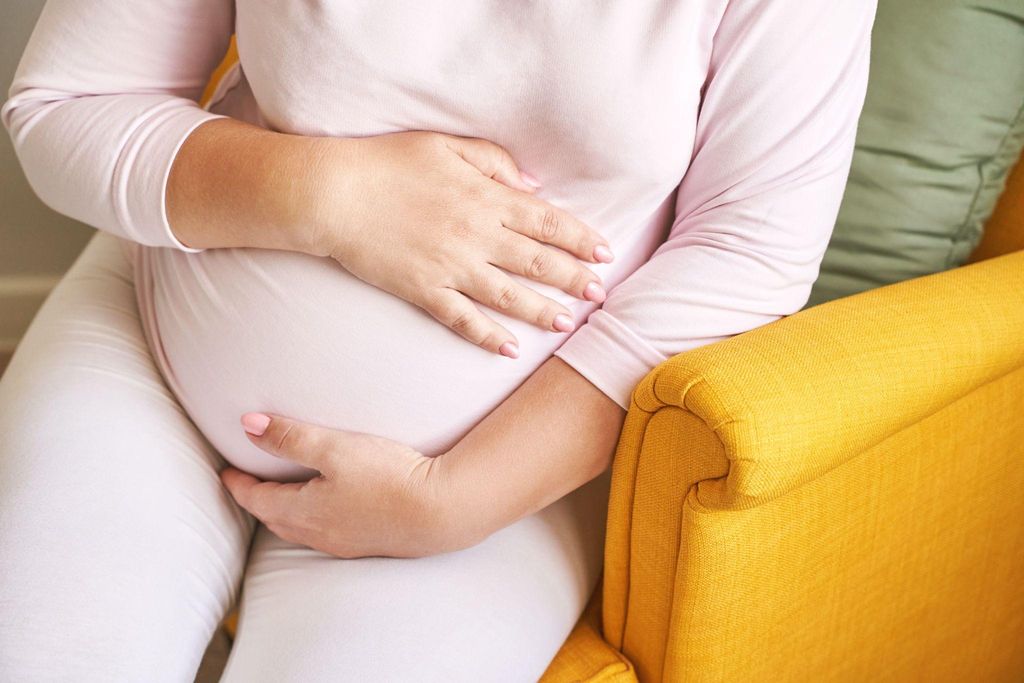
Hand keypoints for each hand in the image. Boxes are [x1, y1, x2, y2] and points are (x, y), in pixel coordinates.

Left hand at [219, 412, 476, 558]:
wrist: (441, 511)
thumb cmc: (387, 477)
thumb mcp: (334, 448)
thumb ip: (290, 437)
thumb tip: (247, 425)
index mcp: (304, 511)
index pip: (257, 499)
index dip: (239, 485)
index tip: (226, 473)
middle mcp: (319, 533)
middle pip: (276, 519)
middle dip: (258, 501)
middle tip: (248, 484)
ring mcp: (345, 542)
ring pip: (301, 529)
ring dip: (285, 513)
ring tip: (283, 495)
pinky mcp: (369, 542)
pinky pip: (326, 533)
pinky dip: (313, 519)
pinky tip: (328, 509)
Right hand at [309, 130, 614, 356]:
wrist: (334, 194)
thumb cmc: (387, 163)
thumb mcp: (445, 146)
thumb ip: (493, 162)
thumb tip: (531, 186)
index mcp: (486, 198)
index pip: (547, 221)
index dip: (580, 238)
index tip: (605, 252)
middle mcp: (476, 236)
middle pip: (537, 261)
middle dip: (574, 278)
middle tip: (600, 293)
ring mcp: (451, 267)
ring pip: (509, 295)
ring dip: (541, 311)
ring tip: (566, 324)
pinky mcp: (424, 291)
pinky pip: (463, 319)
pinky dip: (487, 336)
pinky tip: (509, 349)